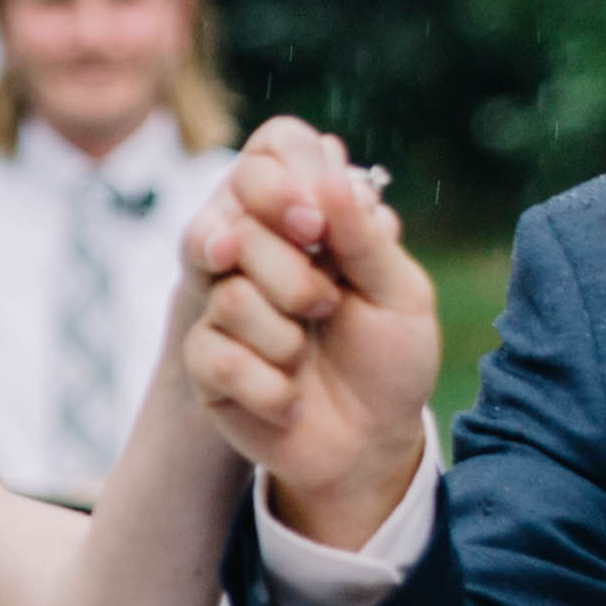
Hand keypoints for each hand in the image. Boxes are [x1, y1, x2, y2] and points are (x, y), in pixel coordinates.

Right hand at [182, 118, 443, 541]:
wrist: (371, 446)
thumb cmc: (390, 362)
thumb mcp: (399, 294)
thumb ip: (364, 236)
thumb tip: (331, 169)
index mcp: (304, 223)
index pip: (267, 158)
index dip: (282, 184)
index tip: (316, 226)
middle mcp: (255, 256)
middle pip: (241, 229)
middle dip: (295, 277)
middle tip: (326, 307)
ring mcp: (224, 308)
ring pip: (231, 296)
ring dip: (286, 339)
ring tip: (307, 359)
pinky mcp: (206, 364)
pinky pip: (217, 356)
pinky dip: (270, 387)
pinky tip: (291, 401)